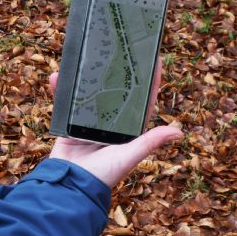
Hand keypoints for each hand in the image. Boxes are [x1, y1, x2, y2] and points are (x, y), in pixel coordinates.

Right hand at [48, 58, 181, 188]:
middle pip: (115, 92)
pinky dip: (60, 91)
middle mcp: (110, 125)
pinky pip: (66, 103)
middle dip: (115, 72)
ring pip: (89, 94)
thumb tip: (179, 131)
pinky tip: (57, 77)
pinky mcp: (69, 125)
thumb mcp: (128, 156)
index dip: (149, 81)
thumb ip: (149, 142)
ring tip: (85, 58)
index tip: (154, 58)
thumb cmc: (103, 174)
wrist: (70, 186)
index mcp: (128, 130)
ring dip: (85, 78)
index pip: (143, 101)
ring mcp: (89, 124)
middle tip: (118, 49)